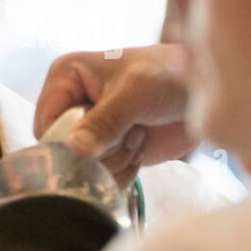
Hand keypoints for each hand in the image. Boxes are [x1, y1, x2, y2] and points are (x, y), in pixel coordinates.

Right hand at [34, 45, 195, 189]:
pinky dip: (122, 170)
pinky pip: (99, 174)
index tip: (100, 140)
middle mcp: (70, 102)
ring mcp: (88, 128)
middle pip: (60, 149)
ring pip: (81, 166)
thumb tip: (74, 149)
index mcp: (65, 77)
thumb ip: (105, 121)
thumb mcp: (136, 93)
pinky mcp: (105, 149)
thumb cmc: (171, 76)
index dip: (66, 139)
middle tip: (129, 133)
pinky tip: (141, 149)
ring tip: (139, 135)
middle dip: (97, 150)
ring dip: (114, 159)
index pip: (44, 123)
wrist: (206, 91)